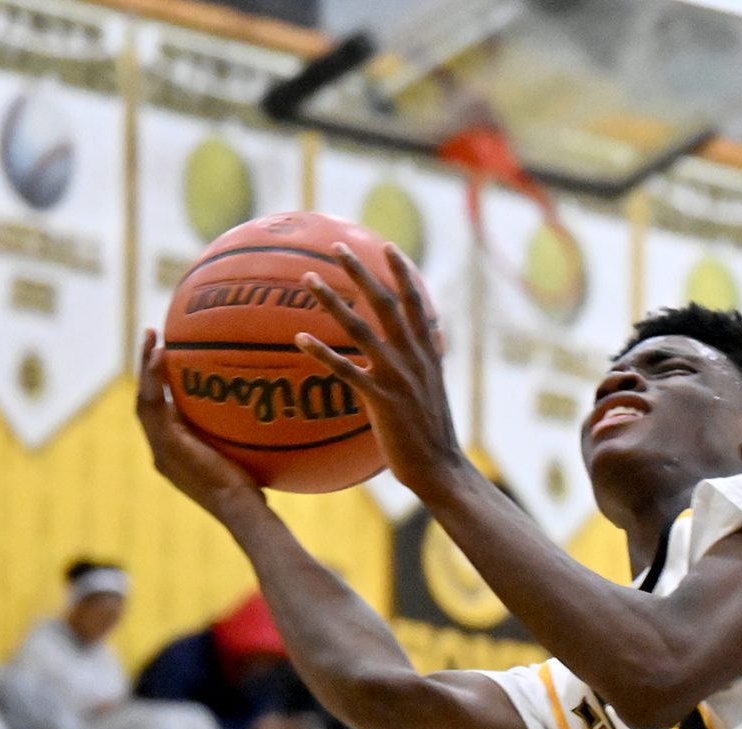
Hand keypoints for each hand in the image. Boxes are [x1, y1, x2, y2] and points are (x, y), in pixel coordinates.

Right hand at [136, 332, 264, 520]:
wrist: (243, 511)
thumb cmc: (253, 492)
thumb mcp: (240, 457)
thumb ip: (234, 436)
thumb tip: (259, 410)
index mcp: (174, 454)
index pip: (160, 413)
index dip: (159, 386)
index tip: (167, 359)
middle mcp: (161, 451)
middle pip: (146, 401)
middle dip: (146, 369)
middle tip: (154, 338)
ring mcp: (160, 448)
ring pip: (144, 397)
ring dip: (145, 365)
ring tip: (154, 337)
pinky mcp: (167, 444)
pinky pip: (154, 402)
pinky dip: (155, 377)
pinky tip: (163, 355)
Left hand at [296, 248, 464, 500]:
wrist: (442, 470)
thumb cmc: (432, 438)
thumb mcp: (431, 395)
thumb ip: (417, 371)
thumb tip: (404, 361)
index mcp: (428, 355)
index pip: (416, 305)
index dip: (403, 274)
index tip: (387, 247)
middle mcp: (413, 359)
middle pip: (385, 304)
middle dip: (362, 271)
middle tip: (338, 246)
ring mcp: (397, 377)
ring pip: (360, 328)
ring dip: (332, 300)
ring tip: (309, 278)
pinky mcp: (381, 400)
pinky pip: (346, 370)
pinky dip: (323, 352)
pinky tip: (300, 337)